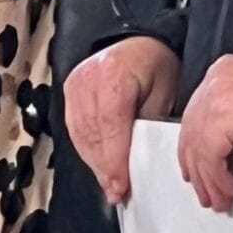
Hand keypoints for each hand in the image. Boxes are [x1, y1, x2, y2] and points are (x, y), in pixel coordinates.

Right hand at [66, 37, 180, 204]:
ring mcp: (75, 83)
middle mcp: (88, 79)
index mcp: (114, 76)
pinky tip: (97, 162)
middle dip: (104, 168)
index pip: (110, 129)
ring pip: (80, 134)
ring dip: (94, 162)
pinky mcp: (70, 89)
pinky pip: (74, 126)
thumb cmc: (155, 64)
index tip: (119, 186)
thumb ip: (148, 127)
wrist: (139, 40)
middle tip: (115, 192)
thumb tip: (138, 165)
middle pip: (92, 135)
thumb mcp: (163, 94)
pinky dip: (86, 148)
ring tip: (108, 183)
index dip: (114, 162)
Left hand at [178, 54, 232, 213]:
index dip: (192, 145)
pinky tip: (228, 189)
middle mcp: (215, 81)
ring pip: (199, 148)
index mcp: (223, 71)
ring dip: (209, 180)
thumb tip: (226, 144)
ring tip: (218, 200)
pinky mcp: (221, 116)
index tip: (194, 167)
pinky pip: (211, 156)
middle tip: (205, 191)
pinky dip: (218, 177)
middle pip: (193, 132)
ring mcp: (215, 96)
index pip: (196, 114)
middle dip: (198, 168)